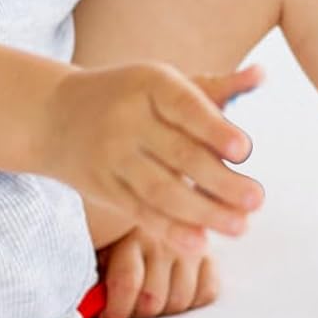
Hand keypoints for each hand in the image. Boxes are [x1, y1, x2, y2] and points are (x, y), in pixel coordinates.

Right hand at [42, 62, 264, 254]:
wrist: (55, 115)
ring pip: (161, 190)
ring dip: (202, 212)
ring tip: (240, 226)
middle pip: (179, 154)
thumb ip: (215, 87)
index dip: (214, 129)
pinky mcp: (104, 188)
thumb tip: (262, 74)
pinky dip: (170, 230)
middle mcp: (128, 119)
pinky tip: (200, 243)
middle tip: (257, 199)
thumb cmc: (130, 95)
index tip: (244, 151)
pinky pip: (140, 212)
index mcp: (149, 84)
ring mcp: (112, 156)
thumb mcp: (164, 82)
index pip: (185, 107)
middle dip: (220, 181)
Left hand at [97, 227, 219, 317]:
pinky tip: (175, 292)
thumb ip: (95, 268)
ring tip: (149, 302)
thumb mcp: (100, 242)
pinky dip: (192, 300)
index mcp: (129, 233)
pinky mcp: (209, 252)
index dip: (115, 312)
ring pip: (181, 300)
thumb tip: (87, 307)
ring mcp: (189, 245)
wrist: (151, 194)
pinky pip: (208, 291)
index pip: (127, 283)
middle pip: (154, 299)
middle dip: (136, 315)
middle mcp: (163, 238)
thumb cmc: (115, 230)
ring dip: (163, 311)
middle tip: (127, 311)